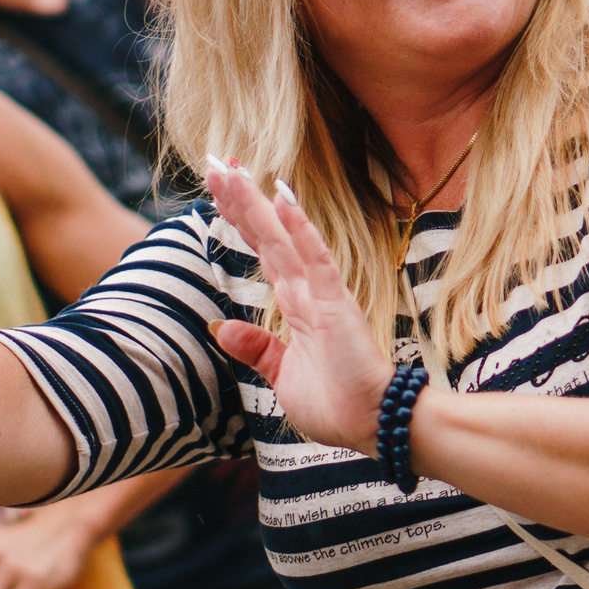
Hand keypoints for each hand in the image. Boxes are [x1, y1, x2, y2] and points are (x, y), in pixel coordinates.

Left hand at [198, 157, 394, 452]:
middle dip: (241, 200)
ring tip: (234, 169)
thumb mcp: (282, 376)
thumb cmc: (336, 405)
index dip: (241, 220)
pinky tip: (283, 197)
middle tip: (217, 162)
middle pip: (267, 236)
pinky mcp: (337, 303)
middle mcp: (307, 292)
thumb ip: (258, 349)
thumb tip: (223, 329)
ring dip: (258, 204)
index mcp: (296, 306)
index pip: (263, 252)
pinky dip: (299, 228)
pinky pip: (314, 258)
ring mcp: (322, 293)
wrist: (372, 426)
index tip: (220, 187)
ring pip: (283, 238)